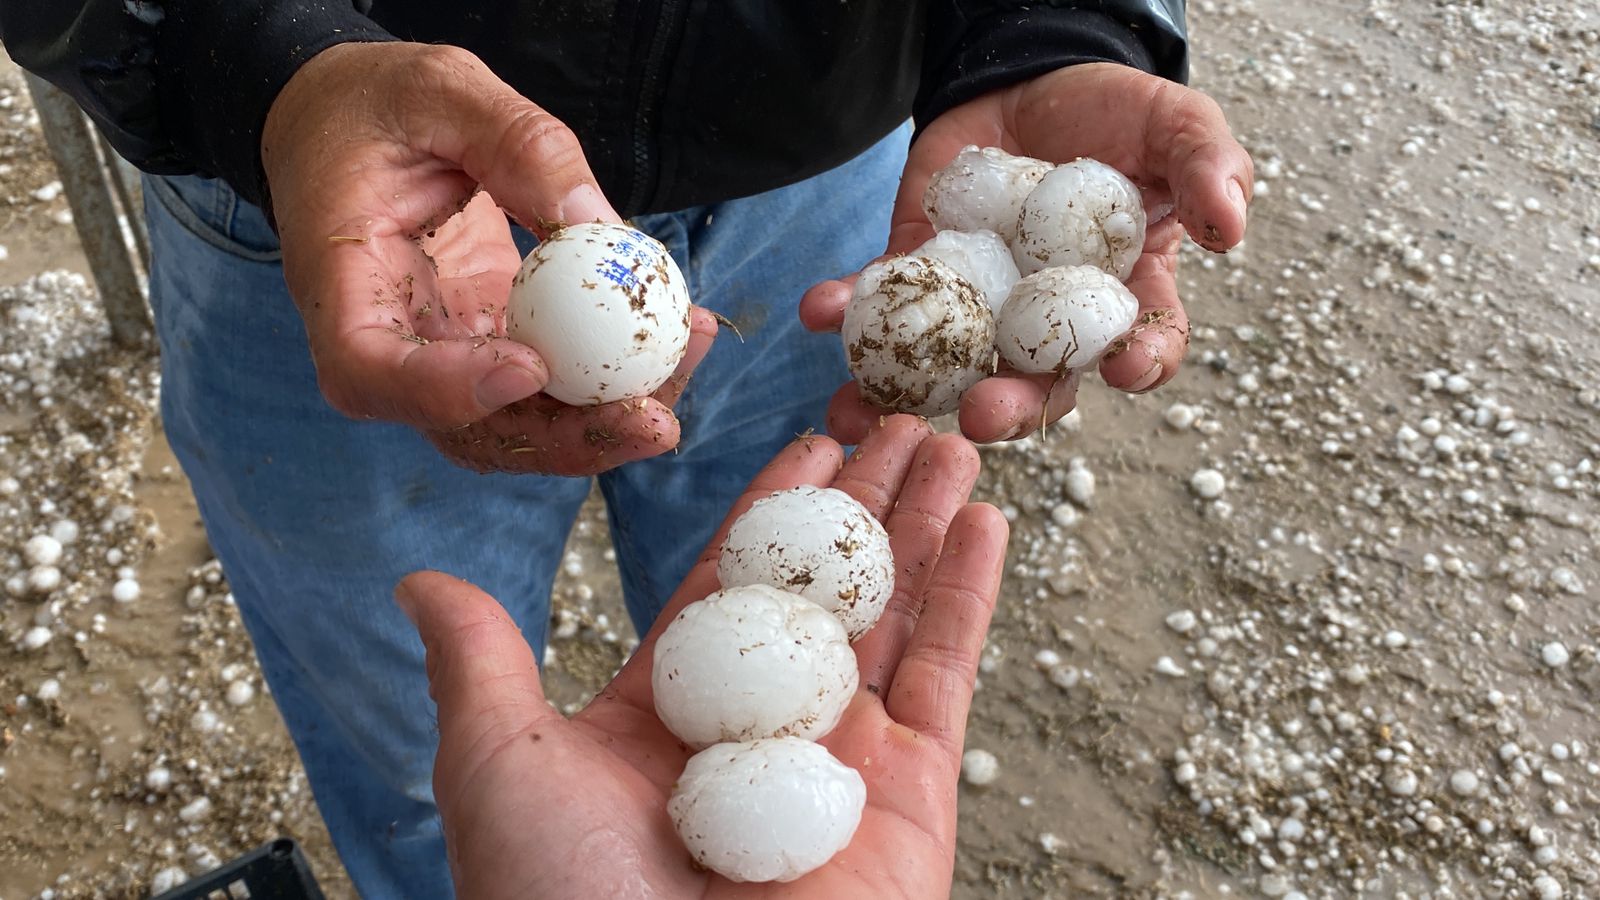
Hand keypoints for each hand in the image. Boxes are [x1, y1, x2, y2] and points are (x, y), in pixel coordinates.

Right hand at [261, 42, 716, 475]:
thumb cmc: (377, 104)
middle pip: (467, 431)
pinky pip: (554, 388)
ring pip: (522, 427)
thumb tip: (596, 227)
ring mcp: (443, 357)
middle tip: (654, 419)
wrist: (352, 124)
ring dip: (611, 417)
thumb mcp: (442, 91)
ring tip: (687, 357)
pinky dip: (618, 375)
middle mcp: (386, 344)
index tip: (531, 366)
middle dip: (568, 438)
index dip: (448, 389)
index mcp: (338, 282)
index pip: (371, 369)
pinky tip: (681, 334)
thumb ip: (517, 145)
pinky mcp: (490, 348)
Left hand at [396, 415, 1006, 898]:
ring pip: (894, 614)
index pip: (730, 582)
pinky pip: (947, 678)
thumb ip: (482, 668)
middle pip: (824, 585)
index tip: (811, 437)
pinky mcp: (912, 796)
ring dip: (925, 523)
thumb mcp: (500, 767)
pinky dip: (971, 597)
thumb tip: (419, 584)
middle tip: (900, 412)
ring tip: (952, 437)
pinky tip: (984, 521)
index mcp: (670, 715)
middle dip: (865, 499)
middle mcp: (763, 730)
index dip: (770, 508)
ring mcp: (843, 761)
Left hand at [801, 62, 1253, 442]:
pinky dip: (846, 308)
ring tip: (868, 409)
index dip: (1139, 365)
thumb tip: (1231, 228)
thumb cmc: (1116, 113)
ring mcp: (980, 306)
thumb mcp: (1175, 125)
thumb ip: (1207, 166)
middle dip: (1012, 407)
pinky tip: (819, 310)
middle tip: (985, 416)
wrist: (1030, 80)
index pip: (1143, 350)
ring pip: (949, 367)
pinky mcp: (921, 273)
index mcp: (1123, 300)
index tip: (1126, 370)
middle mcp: (1049, 322)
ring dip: (907, 393)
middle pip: (1037, 384)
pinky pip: (883, 301)